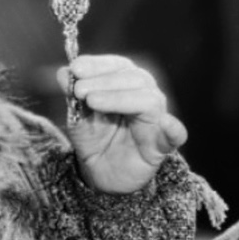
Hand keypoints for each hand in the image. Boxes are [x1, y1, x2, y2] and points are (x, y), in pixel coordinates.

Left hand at [60, 54, 187, 193]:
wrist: (102, 175)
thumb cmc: (95, 140)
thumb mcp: (77, 117)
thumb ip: (72, 96)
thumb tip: (63, 72)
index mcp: (126, 84)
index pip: (118, 65)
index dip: (97, 64)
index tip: (76, 69)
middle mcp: (146, 96)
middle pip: (134, 78)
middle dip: (104, 81)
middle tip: (79, 90)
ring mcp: (156, 120)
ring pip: (149, 100)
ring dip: (119, 97)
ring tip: (92, 102)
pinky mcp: (162, 145)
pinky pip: (175, 135)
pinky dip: (174, 128)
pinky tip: (167, 124)